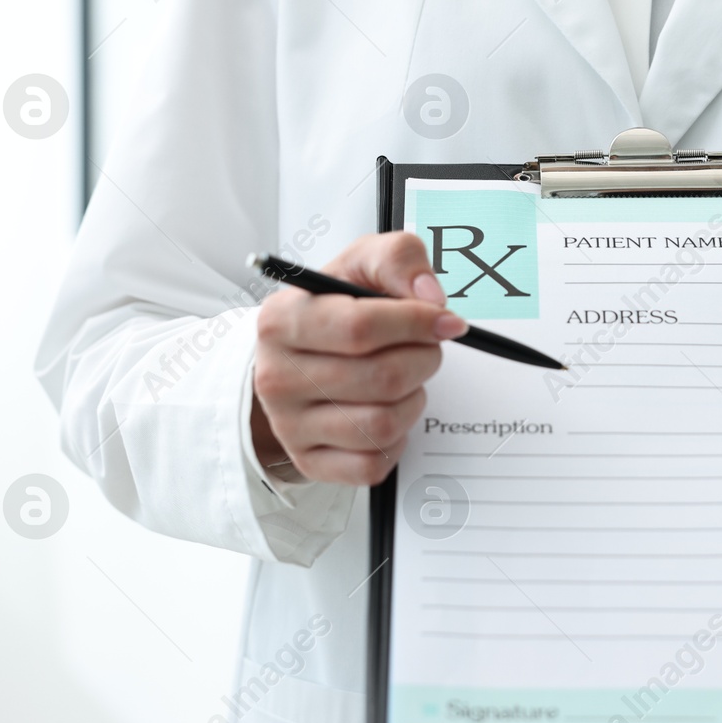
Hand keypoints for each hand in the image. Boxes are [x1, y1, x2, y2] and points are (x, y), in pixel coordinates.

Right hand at [250, 232, 467, 485]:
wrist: (295, 357)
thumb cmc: (333, 310)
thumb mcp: (359, 265)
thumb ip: (398, 260)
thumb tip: (430, 297)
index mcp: (281, 320)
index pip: (360, 327)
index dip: (416, 323)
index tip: (444, 320)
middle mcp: (277, 376)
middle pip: (381, 378)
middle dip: (423, 360)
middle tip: (426, 349)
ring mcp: (289, 425)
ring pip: (382, 424)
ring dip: (413, 399)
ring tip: (405, 379)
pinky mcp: (309, 461)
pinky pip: (373, 463)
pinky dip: (396, 439)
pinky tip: (388, 411)